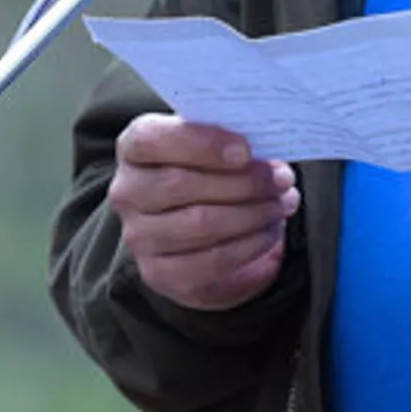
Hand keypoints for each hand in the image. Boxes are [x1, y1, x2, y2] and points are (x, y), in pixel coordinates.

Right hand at [108, 115, 298, 310]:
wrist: (197, 229)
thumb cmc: (207, 171)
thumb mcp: (211, 145)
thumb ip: (227, 138)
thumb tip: (266, 144)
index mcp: (134, 148)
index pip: (151, 139)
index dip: (200, 143)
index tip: (246, 149)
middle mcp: (127, 192)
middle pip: (181, 184)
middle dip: (242, 181)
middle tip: (281, 178)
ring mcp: (139, 236)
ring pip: (200, 223)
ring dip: (253, 213)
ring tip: (282, 202)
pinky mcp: (160, 273)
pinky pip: (211, 260)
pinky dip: (249, 244)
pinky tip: (269, 230)